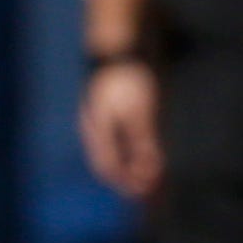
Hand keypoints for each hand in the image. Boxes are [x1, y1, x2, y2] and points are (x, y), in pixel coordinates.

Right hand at [83, 55, 165, 201]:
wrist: (116, 50)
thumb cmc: (127, 79)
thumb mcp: (139, 112)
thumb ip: (143, 142)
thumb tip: (148, 170)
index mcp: (98, 133)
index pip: (108, 167)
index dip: (126, 182)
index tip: (144, 192)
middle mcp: (93, 130)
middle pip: (106, 162)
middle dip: (126, 178)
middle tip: (147, 189)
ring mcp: (96, 120)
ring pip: (109, 151)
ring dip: (127, 165)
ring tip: (144, 173)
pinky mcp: (104, 112)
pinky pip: (113, 139)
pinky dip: (127, 150)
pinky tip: (137, 150)